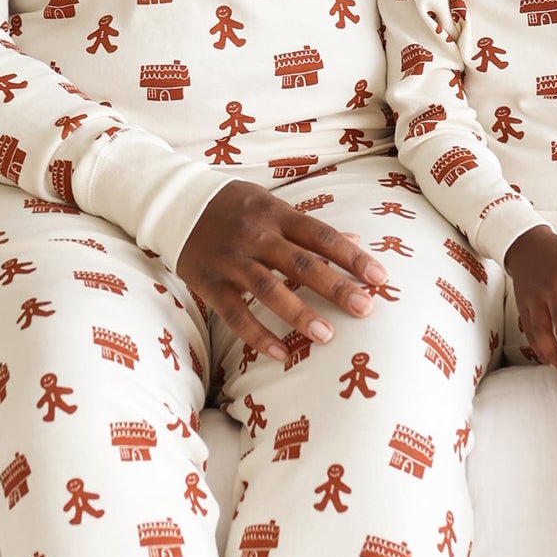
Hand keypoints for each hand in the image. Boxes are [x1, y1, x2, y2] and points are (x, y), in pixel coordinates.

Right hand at [175, 181, 386, 362]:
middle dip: (336, 288)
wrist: (175, 203)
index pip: (322, 236)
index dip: (353, 257)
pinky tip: (280, 353)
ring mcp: (232, 260)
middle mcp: (256, 236)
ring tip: (327, 335)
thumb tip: (356, 239)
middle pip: (302, 264)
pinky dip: (257, 335)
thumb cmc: (235, 207)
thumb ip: (310, 227)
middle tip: (366, 309)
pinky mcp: (209, 282)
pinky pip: (235, 313)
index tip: (380, 278)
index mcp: (277, 215)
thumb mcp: (272, 206)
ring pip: (269, 289)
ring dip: (299, 314)